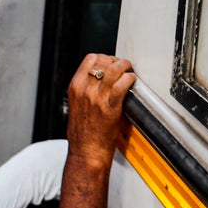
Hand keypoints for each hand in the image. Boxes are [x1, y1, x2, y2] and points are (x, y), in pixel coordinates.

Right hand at [66, 54, 134, 168]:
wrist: (86, 149)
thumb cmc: (83, 131)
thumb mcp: (77, 104)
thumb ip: (86, 90)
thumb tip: (101, 79)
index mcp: (75, 87)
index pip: (90, 59)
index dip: (104, 57)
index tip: (111, 62)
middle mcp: (84, 90)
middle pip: (103, 62)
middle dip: (116, 61)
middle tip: (123, 67)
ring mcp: (97, 98)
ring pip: (113, 69)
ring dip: (125, 67)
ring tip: (129, 71)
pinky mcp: (110, 107)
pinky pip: (122, 85)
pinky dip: (130, 79)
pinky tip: (132, 82)